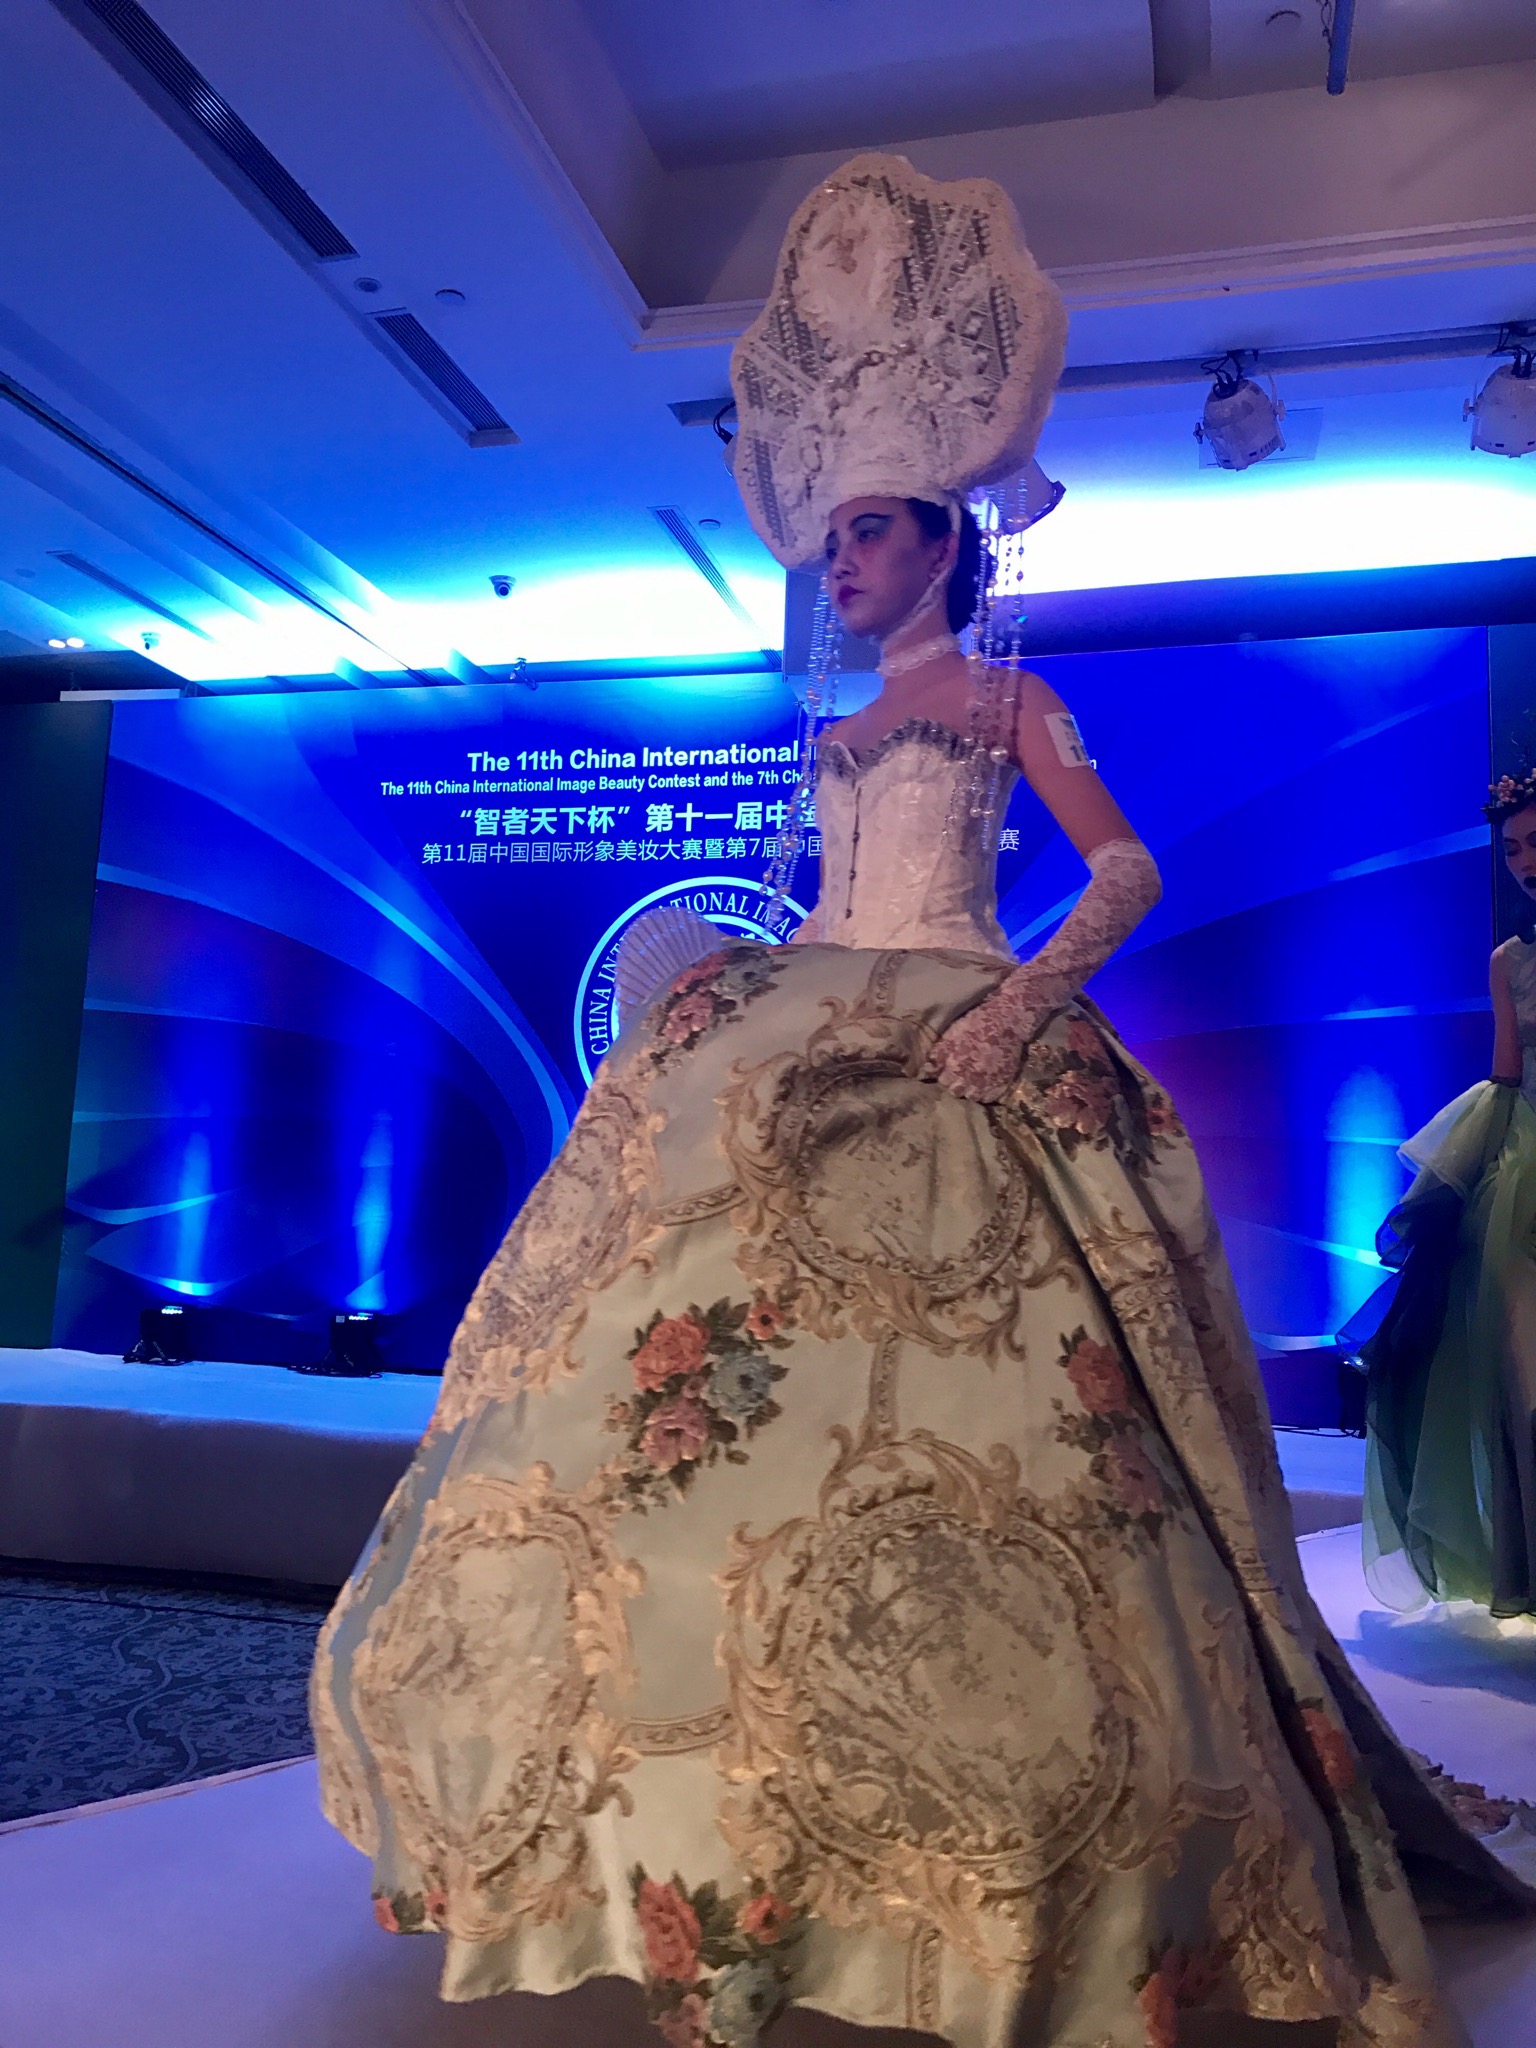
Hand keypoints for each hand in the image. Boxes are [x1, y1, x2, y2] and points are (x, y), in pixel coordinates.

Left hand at [924, 988, 1048, 1102]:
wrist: (1007, 1022)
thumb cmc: (976, 1024)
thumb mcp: (952, 1034)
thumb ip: (938, 1054)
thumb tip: (927, 1070)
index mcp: (956, 1066)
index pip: (943, 1082)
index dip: (944, 1076)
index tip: (947, 1071)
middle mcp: (971, 1079)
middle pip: (957, 1092)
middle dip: (955, 1085)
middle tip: (959, 1076)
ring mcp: (988, 1082)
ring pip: (973, 1097)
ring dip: (970, 1091)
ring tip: (971, 1082)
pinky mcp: (1003, 1082)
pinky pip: (991, 1098)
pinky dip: (985, 1094)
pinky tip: (983, 1086)